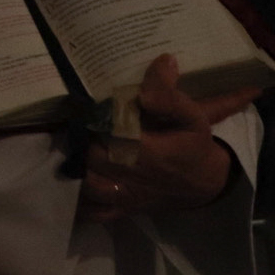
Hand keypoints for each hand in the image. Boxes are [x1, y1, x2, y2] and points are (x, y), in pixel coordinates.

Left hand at [78, 54, 256, 224]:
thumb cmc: (195, 145)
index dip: (94, 118)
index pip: (112, 134)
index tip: (81, 103)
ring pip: (87, 185)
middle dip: (79, 139)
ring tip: (67, 147)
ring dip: (74, 167)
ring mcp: (124, 195)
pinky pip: (94, 212)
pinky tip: (69, 184)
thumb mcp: (194, 117)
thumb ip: (173, 94)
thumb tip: (161, 62)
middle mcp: (132, 176)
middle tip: (70, 121)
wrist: (207, 183)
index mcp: (149, 152)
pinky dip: (79, 202)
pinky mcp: (121, 208)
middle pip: (91, 157)